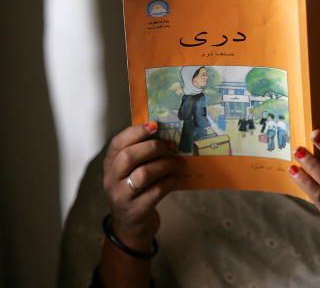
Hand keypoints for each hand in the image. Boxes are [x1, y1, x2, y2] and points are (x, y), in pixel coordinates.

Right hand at [103, 121, 180, 251]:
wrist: (131, 226)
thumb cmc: (135, 192)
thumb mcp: (130, 172)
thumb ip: (141, 154)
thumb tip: (164, 133)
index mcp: (110, 165)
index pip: (117, 143)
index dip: (136, 132)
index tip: (155, 125)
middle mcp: (111, 180)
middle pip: (129, 156)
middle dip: (153, 147)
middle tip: (170, 146)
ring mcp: (122, 197)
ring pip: (144, 174)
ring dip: (164, 165)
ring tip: (176, 163)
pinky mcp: (136, 210)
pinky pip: (156, 191)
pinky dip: (169, 182)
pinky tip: (176, 178)